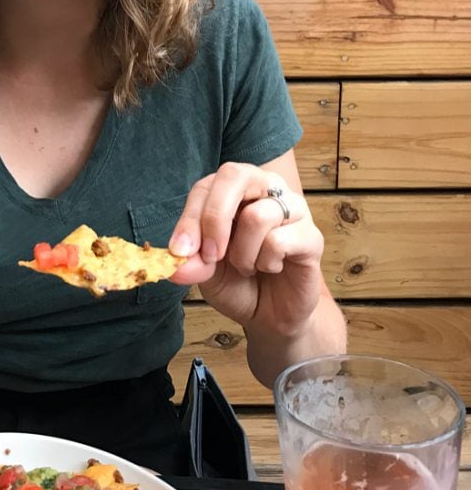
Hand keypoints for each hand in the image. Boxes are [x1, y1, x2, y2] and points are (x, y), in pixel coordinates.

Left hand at [168, 160, 324, 337]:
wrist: (270, 314)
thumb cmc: (237, 281)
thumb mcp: (205, 271)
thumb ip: (192, 261)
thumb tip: (177, 263)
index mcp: (233, 189)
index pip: (206, 186)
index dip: (190, 218)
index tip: (182, 251)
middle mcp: (265, 187)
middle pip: (234, 176)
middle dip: (214, 219)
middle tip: (213, 256)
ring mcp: (292, 208)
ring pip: (257, 215)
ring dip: (242, 253)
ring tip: (248, 266)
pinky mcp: (312, 235)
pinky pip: (279, 241)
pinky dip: (266, 263)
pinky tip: (271, 268)